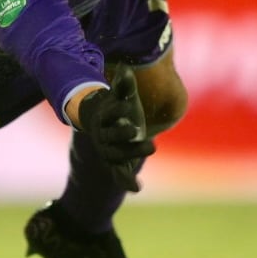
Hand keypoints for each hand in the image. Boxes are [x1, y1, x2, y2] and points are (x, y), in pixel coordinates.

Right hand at [78, 66, 154, 190]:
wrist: (106, 126)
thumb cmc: (117, 108)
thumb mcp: (122, 98)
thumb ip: (124, 87)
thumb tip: (126, 70)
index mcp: (104, 118)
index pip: (109, 114)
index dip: (117, 111)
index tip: (128, 108)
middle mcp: (103, 136)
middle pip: (112, 137)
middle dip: (124, 133)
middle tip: (138, 130)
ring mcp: (109, 151)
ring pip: (117, 155)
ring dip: (133, 152)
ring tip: (153, 145)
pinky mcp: (116, 163)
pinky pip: (119, 174)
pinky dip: (126, 181)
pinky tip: (137, 188)